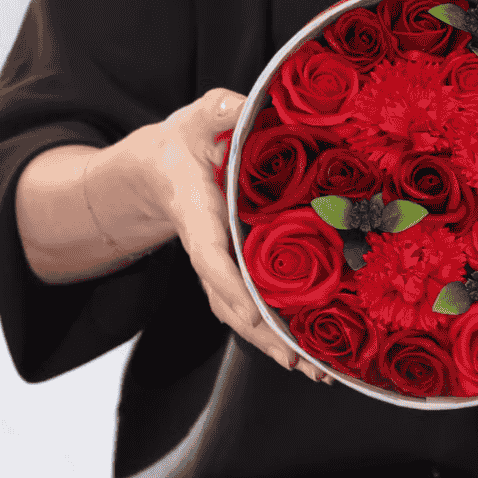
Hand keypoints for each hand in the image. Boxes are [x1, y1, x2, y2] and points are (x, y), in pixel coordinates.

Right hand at [134, 88, 333, 383]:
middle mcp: (208, 248)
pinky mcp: (234, 271)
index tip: (254, 314)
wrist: (159, 170)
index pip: (209, 255)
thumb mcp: (200, 117)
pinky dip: (276, 331)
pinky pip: (252, 306)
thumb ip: (219, 111)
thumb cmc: (184, 141)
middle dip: (264, 335)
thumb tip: (244, 105)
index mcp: (197, 213)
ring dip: (276, 344)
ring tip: (318, 372)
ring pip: (243, 314)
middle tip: (303, 364)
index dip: (230, 286)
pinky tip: (311, 350)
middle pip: (231, 302)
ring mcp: (220, 265)